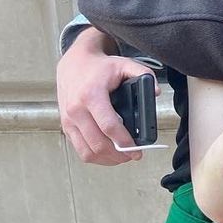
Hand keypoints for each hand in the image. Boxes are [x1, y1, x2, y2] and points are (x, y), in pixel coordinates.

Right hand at [57, 27, 158, 164]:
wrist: (73, 64)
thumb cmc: (99, 67)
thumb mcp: (124, 64)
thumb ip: (143, 74)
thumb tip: (156, 91)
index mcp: (91, 95)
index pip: (109, 126)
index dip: (124, 141)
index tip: (138, 150)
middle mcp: (76, 110)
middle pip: (98, 143)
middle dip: (118, 154)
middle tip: (134, 156)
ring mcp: (68, 120)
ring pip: (87, 151)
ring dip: (106, 159)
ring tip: (123, 157)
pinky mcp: (66, 126)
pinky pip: (79, 149)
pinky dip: (94, 156)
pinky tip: (108, 155)